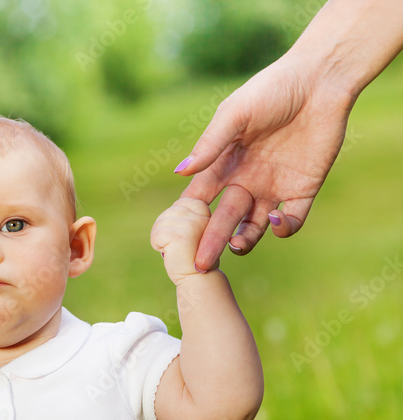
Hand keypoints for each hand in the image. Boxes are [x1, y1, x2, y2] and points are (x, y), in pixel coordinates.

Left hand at [151, 198, 213, 284]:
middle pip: (167, 212)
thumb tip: (173, 205)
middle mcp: (201, 214)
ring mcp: (192, 224)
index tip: (183, 236)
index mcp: (203, 209)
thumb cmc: (194, 254)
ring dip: (162, 238)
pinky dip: (158, 245)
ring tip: (175, 249)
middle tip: (177, 245)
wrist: (198, 279)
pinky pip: (157, 234)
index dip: (173, 220)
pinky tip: (170, 253)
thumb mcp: (192, 228)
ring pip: (160, 223)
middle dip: (166, 229)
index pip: (177, 204)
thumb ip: (185, 213)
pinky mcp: (182, 236)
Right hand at [174, 56, 353, 270]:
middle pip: (223, 220)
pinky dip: (282, 228)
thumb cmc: (271, 89)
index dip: (188, 220)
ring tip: (237, 246)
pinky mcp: (303, 189)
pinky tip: (274, 220)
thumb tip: (180, 171)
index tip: (175, 239)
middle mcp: (245, 180)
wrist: (320, 79)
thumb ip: (210, 145)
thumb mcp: (234, 114)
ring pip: (253, 227)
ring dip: (244, 241)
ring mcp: (273, 187)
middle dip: (211, 241)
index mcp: (223, 164)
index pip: (199, 200)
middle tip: (202, 263)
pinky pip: (291, 220)